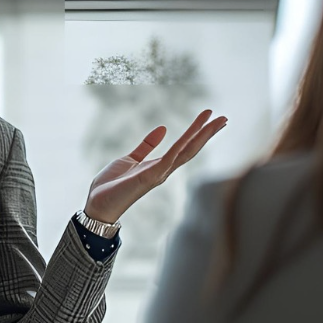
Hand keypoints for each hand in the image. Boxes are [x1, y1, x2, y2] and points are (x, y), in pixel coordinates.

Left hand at [83, 108, 226, 223]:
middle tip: (224, 117)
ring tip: (216, 121)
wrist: (97, 204)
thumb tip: (163, 128)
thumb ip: (147, 145)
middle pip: (191, 149)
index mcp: (159, 166)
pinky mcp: (149, 177)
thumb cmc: (111, 185)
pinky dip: (181, 146)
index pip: (184, 147)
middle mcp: (164, 171)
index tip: (211, 119)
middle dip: (208, 133)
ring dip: (202, 136)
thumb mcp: (130, 159)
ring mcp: (159, 174)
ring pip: (186, 151)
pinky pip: (169, 158)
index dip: (198, 133)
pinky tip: (193, 133)